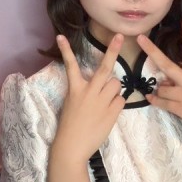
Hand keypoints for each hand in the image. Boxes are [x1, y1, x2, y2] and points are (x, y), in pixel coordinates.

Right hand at [51, 34, 124, 164]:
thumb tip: (102, 84)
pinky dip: (117, 104)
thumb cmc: (69, 125)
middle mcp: (89, 92)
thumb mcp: (71, 103)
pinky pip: (121, 100)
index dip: (66, 50)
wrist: (72, 146)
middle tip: (118, 36)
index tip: (60, 36)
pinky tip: (109, 112)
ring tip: (107, 99)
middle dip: (113, 50)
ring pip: (117, 84)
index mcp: (75, 89)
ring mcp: (102, 102)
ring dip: (114, 89)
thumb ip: (84, 91)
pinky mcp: (112, 113)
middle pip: (105, 68)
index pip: (70, 65)